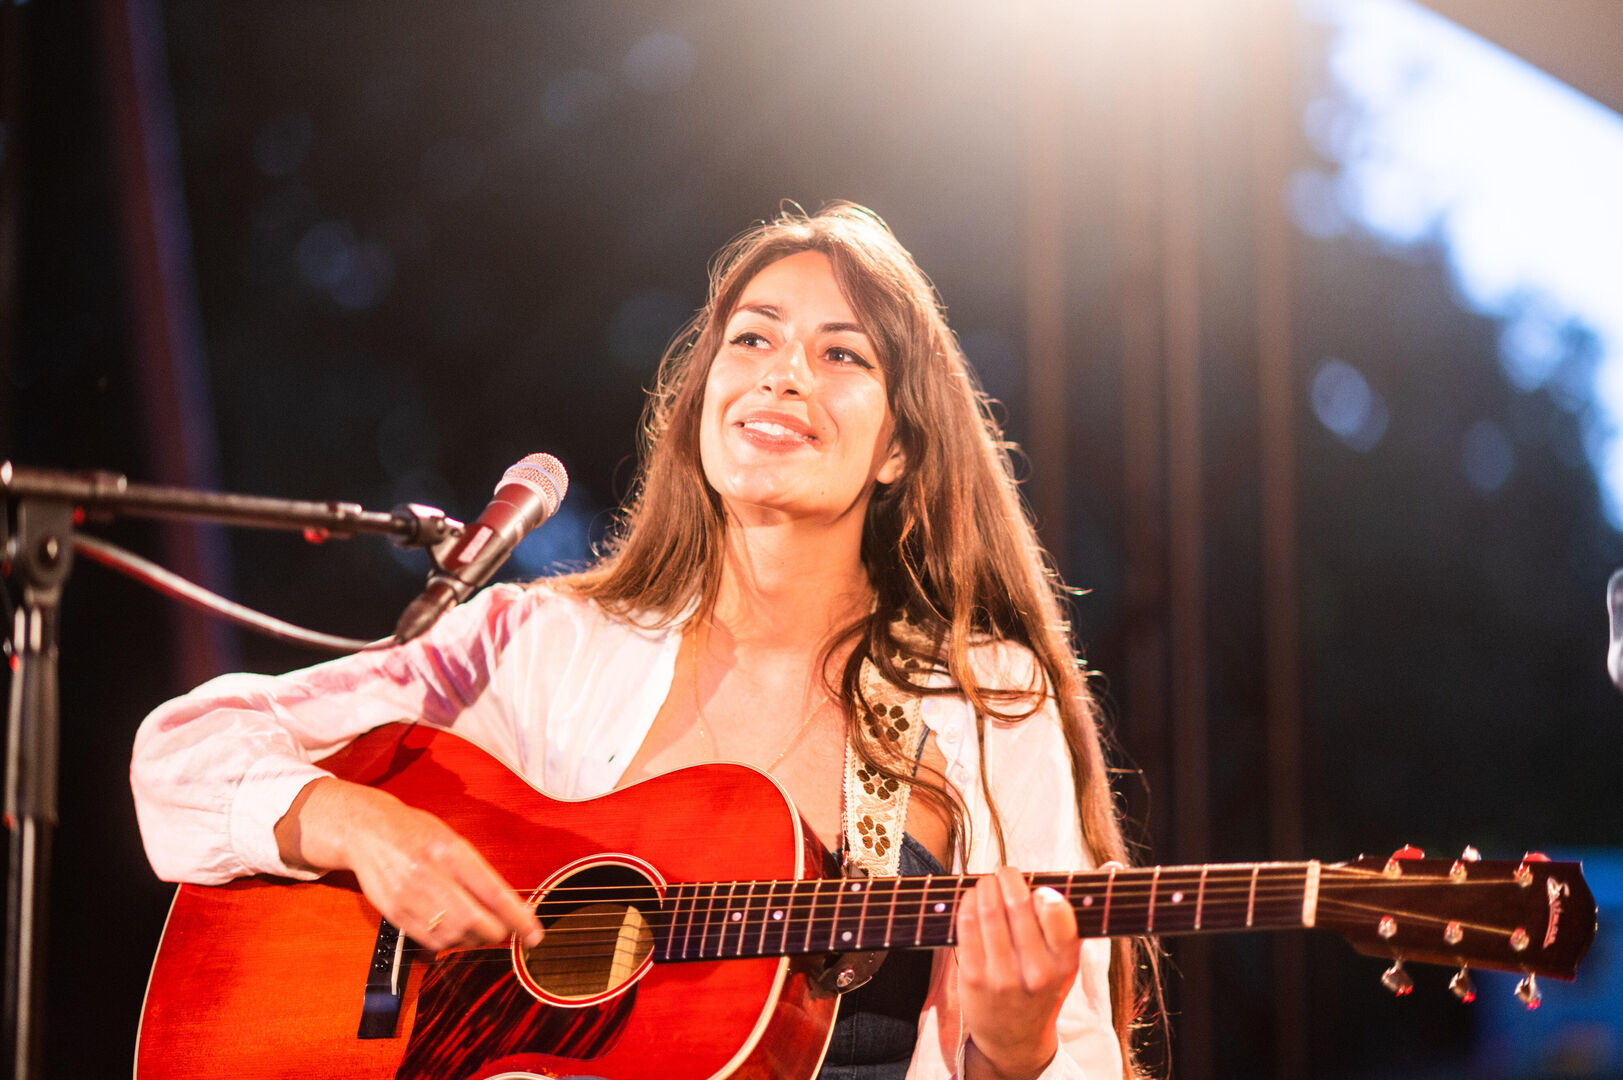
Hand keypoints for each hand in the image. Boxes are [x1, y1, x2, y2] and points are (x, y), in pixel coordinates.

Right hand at [275, 777, 542, 951]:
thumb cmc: (416, 832)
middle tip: (505, 930)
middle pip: (474, 922)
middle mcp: (429, 874)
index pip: (493, 892)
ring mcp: (409, 896)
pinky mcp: (394, 913)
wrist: (366, 831)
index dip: (518, 918)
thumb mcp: (452, 839)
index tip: (535, 934)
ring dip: (473, 940)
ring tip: (478, 928)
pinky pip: (430, 941)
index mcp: (450, 850)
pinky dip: (449, 943)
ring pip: (453, 937)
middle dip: (496, 933)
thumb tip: (509, 907)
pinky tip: (454, 931)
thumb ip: (477, 871)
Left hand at [954, 865, 1080, 1079]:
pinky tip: (973, 898)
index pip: (1058, 914)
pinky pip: (967, 925)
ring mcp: (1002, 976)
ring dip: (985, 886)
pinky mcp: (972, 977)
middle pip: (1018, 904)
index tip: (1039, 888)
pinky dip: (968, 902)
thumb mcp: (1070, 956)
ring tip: (988, 882)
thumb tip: (1113, 864)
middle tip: (1006, 873)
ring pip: (989, 910)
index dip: (1045, 893)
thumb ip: (1084, 910)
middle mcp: (1036, 972)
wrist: (1014, 1037)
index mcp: (1065, 962)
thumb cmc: (1044, 983)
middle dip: (1009, 878)